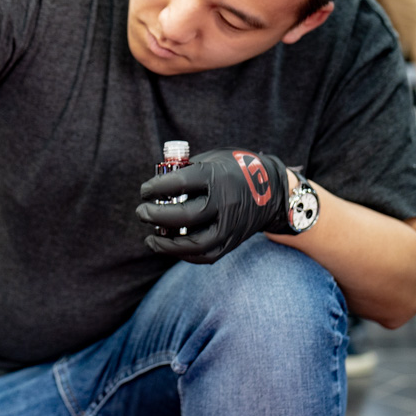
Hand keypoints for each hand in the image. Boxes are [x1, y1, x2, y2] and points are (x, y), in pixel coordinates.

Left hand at [136, 149, 289, 262]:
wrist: (273, 191)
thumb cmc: (234, 170)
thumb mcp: (213, 159)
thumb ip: (187, 170)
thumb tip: (156, 186)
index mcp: (219, 177)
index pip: (180, 183)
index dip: (156, 187)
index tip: (145, 190)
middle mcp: (226, 203)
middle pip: (185, 215)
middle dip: (156, 215)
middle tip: (142, 212)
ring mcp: (231, 226)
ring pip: (195, 244)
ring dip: (166, 244)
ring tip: (150, 238)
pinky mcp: (233, 242)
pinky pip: (206, 256)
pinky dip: (183, 254)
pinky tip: (168, 247)